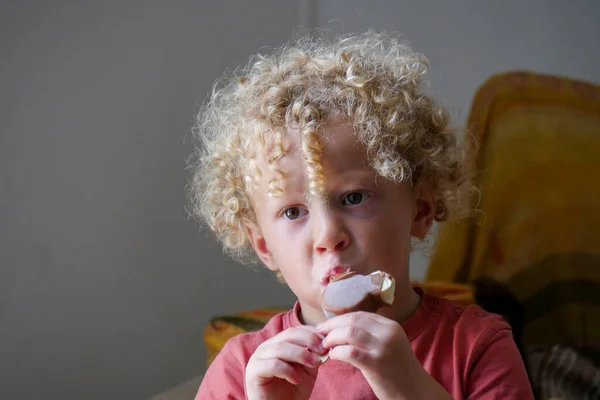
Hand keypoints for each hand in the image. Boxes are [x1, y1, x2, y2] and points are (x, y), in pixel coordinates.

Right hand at [245, 326, 326, 399]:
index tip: (327, 341)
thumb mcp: (307, 370)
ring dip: (301, 354)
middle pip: (288, 334)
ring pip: (280, 348)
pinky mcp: (253, 372)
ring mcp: (258, 358)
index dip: (311, 332)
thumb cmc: (292, 390)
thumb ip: (314, 356)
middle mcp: (266, 347)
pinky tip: (296, 379)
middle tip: (322, 350)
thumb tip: (325, 343)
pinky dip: (287, 370)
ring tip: (313, 364)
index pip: (295, 330)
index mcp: (278, 343)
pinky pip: (272, 365)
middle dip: (308, 340)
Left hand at [317, 312, 439, 399]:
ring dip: (332, 337)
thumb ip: (373, 334)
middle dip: (332, 325)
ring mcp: (382, 348)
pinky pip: (349, 352)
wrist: (416, 393)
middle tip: (319, 332)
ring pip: (349, 333)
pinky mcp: (376, 364)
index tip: (328, 324)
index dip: (340, 318)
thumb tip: (344, 329)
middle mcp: (388, 333)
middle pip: (352, 320)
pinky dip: (337, 352)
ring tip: (325, 345)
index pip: (360, 314)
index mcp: (391, 326)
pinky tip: (333, 356)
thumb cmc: (399, 371)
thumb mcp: (390, 345)